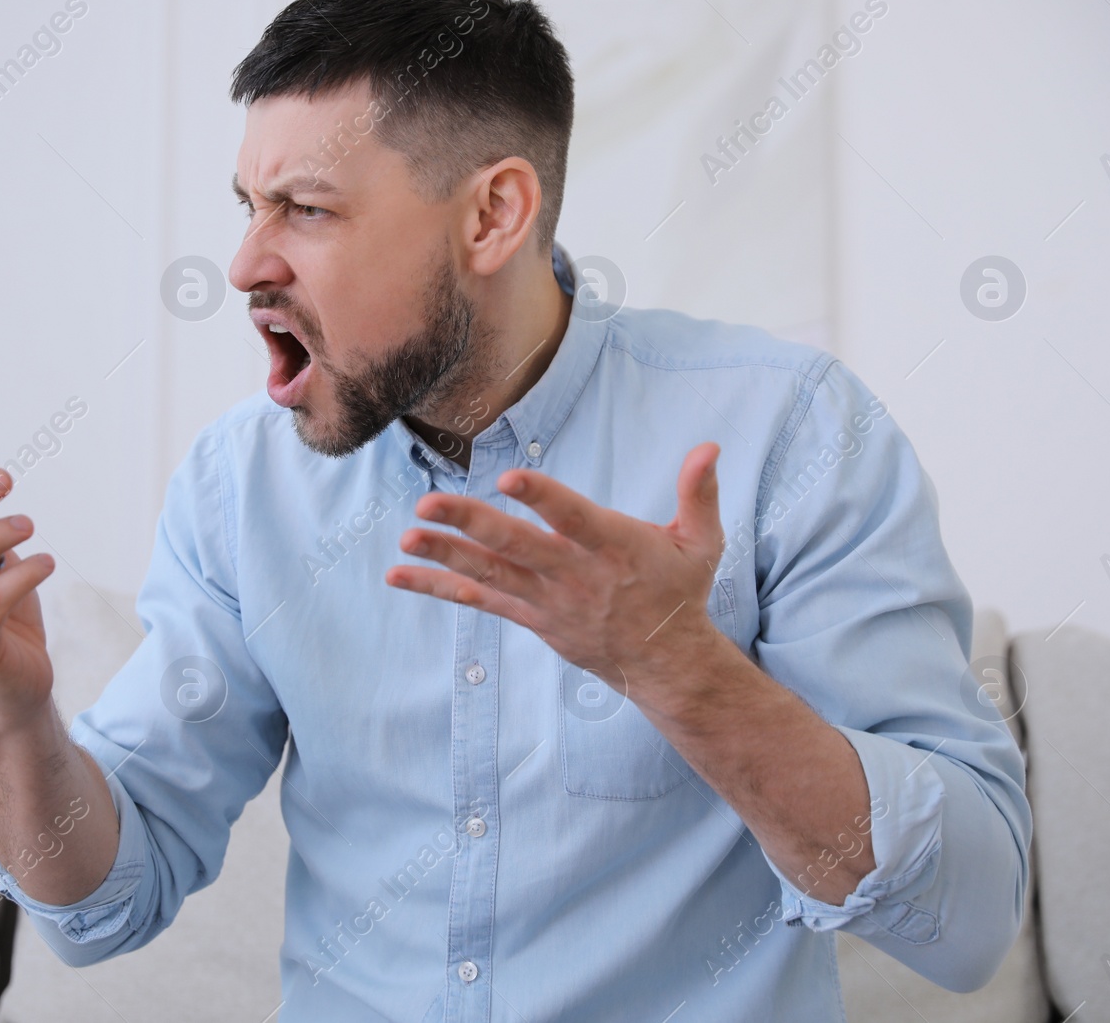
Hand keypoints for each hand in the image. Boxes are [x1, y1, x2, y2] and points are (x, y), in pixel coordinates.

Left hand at [386, 442, 725, 707]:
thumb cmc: (680, 592)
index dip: (542, 497)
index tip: (509, 478)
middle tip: (429, 503)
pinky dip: (438, 589)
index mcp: (615, 547)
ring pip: (490, 574)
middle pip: (518, 547)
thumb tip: (710, 446)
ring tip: (407, 536)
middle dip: (471, 524)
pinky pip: (479, 601)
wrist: (666, 663)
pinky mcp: (532, 617)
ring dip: (444, 555)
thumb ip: (698, 494)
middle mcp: (575, 575)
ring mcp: (549, 600)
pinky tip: (399, 576)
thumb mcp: (702, 543)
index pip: (573, 518)